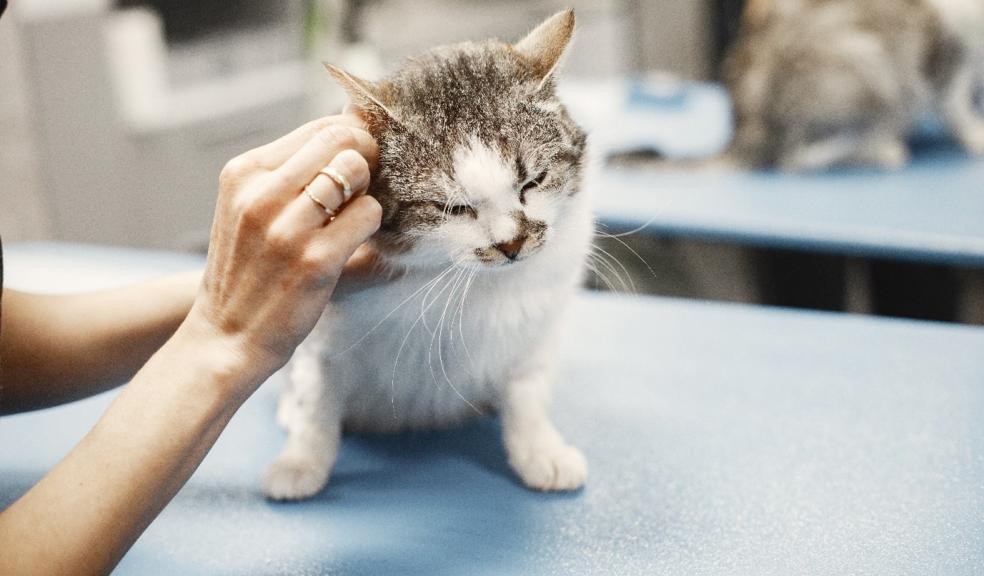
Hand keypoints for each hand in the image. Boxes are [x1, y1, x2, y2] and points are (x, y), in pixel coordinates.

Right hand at [182, 115, 381, 390]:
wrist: (226, 336)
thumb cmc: (248, 269)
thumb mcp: (247, 208)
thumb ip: (287, 173)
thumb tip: (349, 134)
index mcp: (243, 173)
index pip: (318, 129)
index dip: (351, 140)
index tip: (358, 162)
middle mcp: (260, 194)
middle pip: (341, 141)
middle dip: (365, 159)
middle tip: (363, 189)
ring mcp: (287, 228)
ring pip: (356, 171)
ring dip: (367, 192)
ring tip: (351, 218)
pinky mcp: (315, 259)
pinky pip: (368, 213)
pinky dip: (372, 224)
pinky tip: (355, 241)